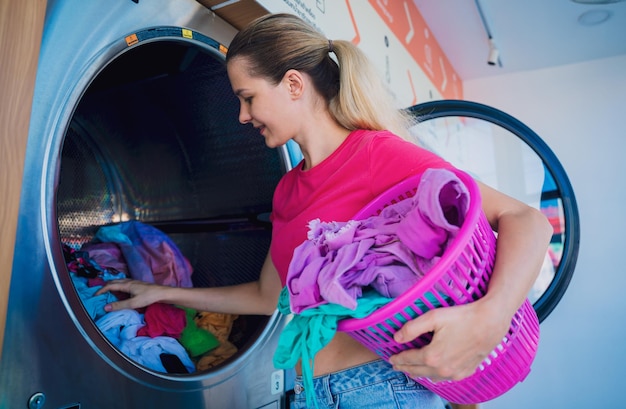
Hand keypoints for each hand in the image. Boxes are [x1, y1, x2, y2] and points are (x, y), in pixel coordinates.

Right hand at [95, 279, 164, 311]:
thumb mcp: (133, 303)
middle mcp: (129, 281)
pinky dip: (118, 286)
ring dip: (111, 285)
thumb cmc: (148, 297)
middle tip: (99, 293)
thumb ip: (119, 305)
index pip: (110, 286)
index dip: (101, 290)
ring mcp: (134, 282)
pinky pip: (124, 283)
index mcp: (126, 284)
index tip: (94, 296)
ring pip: (119, 281)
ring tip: (107, 292)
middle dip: (105, 286)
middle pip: (113, 281)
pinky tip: (120, 291)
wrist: (162, 293)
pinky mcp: (137, 285)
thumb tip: (105, 307)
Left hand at [388, 299, 510, 380]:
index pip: (409, 359)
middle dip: (405, 368)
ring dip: (420, 373)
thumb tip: (396, 338)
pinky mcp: (466, 372)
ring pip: (432, 376)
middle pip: (418, 371)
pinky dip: (435, 375)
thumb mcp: (434, 317)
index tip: (391, 358)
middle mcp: (443, 369)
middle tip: (396, 366)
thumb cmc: (463, 317)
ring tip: (411, 370)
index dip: (398, 358)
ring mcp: (455, 373)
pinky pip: (446, 378)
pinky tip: (434, 372)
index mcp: (432, 356)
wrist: (490, 323)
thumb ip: (412, 328)